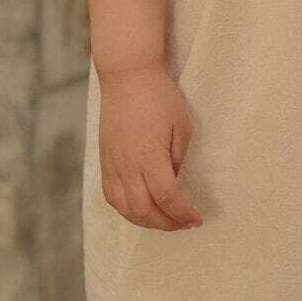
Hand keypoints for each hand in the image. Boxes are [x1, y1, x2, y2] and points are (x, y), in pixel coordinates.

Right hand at [97, 63, 204, 230]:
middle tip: (185, 223)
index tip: (196, 218)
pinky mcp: (104, 161)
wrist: (127, 76)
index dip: (183, 214)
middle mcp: (127, 165)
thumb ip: (177, 159)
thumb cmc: (159, 96)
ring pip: (125, 209)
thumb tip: (173, 183)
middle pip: (145, 211)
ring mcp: (112, 165)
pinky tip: (141, 209)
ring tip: (165, 220)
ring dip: (147, 221)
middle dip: (167, 224)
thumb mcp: (181, 126)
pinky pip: (112, 196)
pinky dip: (127, 210)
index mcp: (149, 156)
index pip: (167, 198)